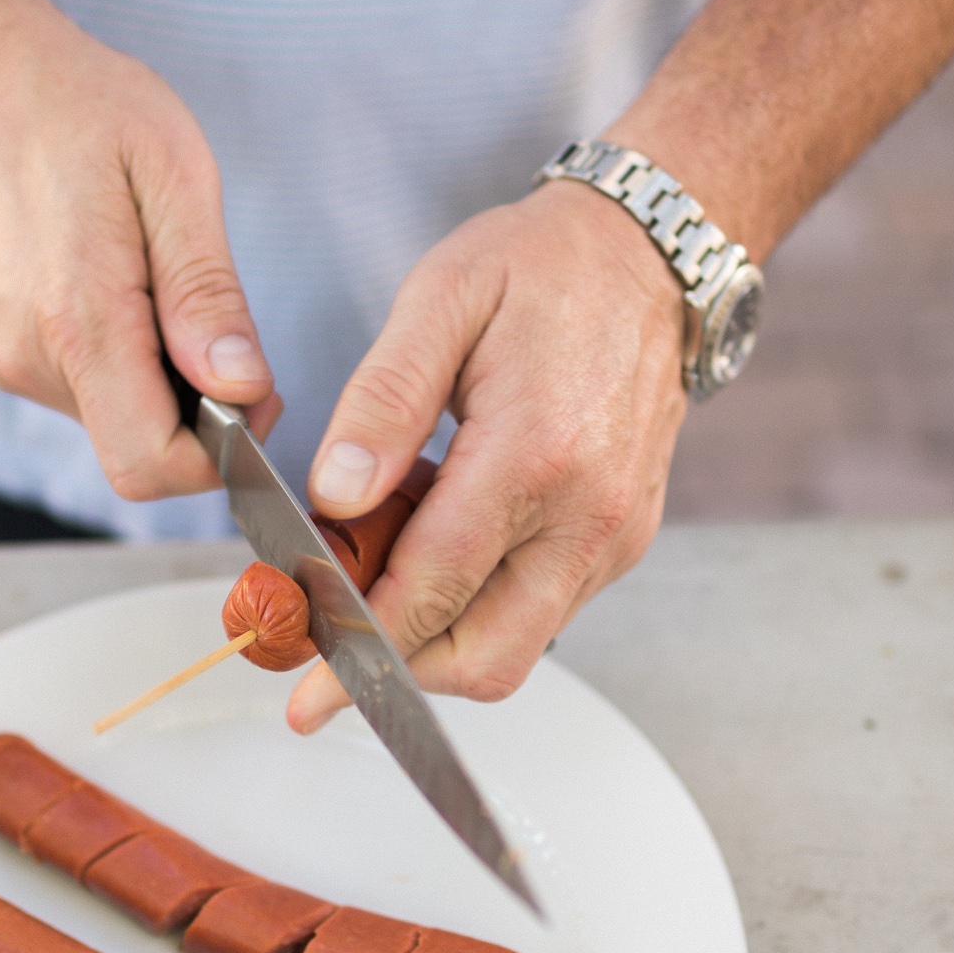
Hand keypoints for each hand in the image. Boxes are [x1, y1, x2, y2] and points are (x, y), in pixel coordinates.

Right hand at [0, 0, 280, 499]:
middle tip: (230, 337)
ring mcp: (13, 360)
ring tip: (169, 287)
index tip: (256, 389)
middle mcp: (33, 359)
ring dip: (167, 387)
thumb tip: (241, 386)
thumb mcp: (174, 176)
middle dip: (203, 421)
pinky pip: (90, 392)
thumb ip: (207, 292)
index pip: (152, 464)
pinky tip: (135, 290)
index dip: (222, 451)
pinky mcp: (7, 351)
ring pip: (117, 424)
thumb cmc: (79, 106)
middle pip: (140, 453)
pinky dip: (132, 367)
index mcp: (79, 321)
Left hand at [285, 177, 686, 730]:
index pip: (434, 589)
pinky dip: (476, 604)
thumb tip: (334, 495)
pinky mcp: (623, 542)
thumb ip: (382, 402)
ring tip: (384, 556)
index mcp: (537, 455)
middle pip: (483, 658)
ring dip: (435, 636)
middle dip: (396, 668)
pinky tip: (440, 536)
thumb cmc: (541, 268)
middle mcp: (589, 516)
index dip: (359, 643)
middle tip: (326, 636)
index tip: (305, 695)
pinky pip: (541, 612)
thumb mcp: (441, 300)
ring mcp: (615, 537)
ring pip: (513, 649)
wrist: (648, 257)